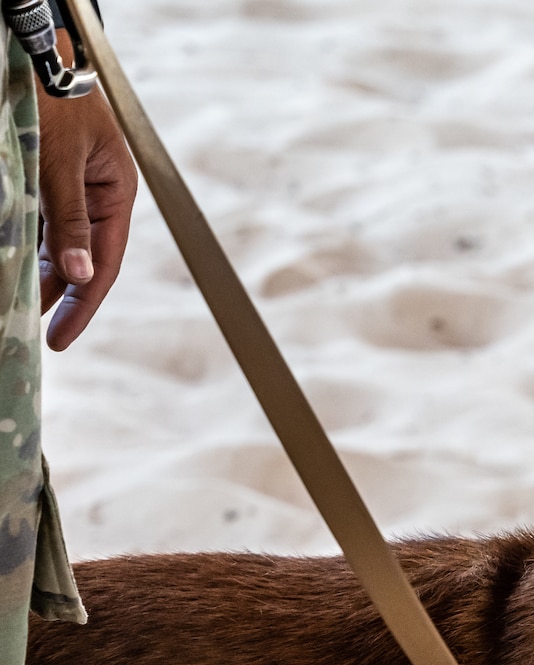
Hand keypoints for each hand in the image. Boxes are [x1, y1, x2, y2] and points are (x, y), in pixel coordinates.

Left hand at [36, 30, 136, 350]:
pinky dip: (25, 245)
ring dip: (37, 272)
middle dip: (55, 294)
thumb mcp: (61, 165)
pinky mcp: (46, 179)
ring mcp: (71, 189)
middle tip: (30, 328)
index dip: (82, 304)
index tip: (59, 338)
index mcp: (116, 195)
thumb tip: (81, 276)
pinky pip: (37, 223)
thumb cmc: (55, 101)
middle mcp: (97, 197)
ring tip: (16, 301)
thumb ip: (70, 221)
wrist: (35, 54)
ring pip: (55, 244)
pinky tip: (13, 263)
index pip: (103, 264)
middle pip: (79, 260)